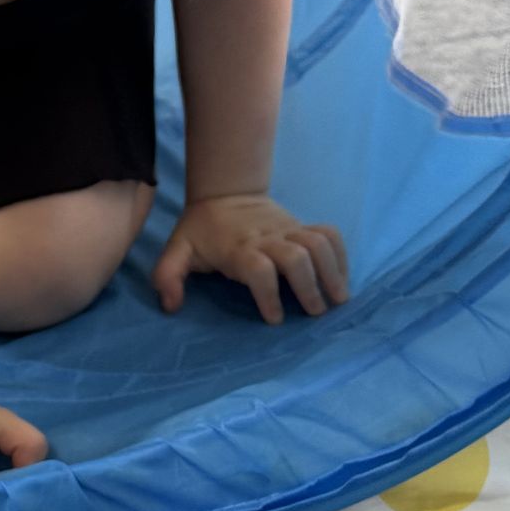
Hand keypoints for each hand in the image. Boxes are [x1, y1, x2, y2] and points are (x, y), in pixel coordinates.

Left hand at [151, 194, 349, 325]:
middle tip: (314, 313)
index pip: (259, 268)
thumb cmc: (201, 230)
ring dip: (333, 271)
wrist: (225, 192)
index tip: (274, 318)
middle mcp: (267, 238)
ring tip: (338, 300)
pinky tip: (341, 280)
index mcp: (237, 248)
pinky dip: (340, 256)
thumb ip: (168, 276)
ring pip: (319, 243)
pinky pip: (329, 234)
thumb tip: (171, 306)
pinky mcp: (302, 226)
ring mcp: (288, 229)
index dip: (268, 294)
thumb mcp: (177, 250)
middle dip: (309, 287)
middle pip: (297, 256)